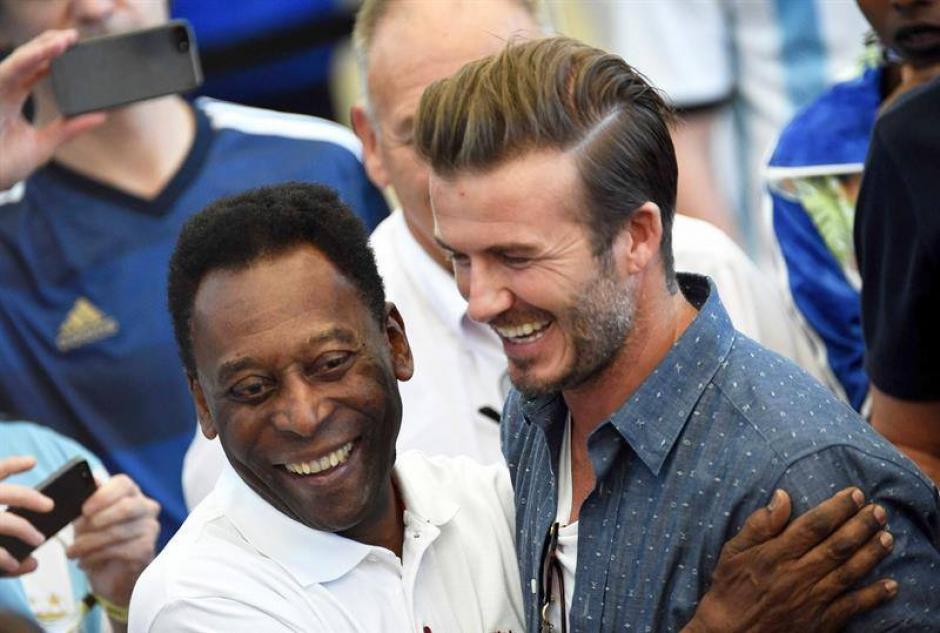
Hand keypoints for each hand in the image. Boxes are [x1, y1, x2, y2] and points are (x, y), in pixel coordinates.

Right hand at [0, 29, 106, 189]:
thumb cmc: (5, 164)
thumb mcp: (44, 144)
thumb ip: (69, 129)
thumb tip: (100, 116)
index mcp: (12, 97)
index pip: (34, 71)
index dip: (52, 58)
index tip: (75, 49)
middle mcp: (3, 90)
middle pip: (26, 59)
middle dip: (48, 45)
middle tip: (73, 36)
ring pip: (18, 60)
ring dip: (40, 49)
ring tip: (63, 40)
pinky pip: (9, 71)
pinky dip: (27, 60)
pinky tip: (43, 53)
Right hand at [0, 455, 52, 575]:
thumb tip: (27, 472)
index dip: (12, 464)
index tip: (32, 461)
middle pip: (4, 493)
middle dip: (30, 498)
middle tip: (49, 504)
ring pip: (3, 522)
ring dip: (24, 530)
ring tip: (39, 539)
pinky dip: (4, 558)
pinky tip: (14, 563)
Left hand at [67, 474, 159, 608]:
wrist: (108, 574)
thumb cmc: (97, 539)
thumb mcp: (86, 519)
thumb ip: (85, 502)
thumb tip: (80, 485)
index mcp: (130, 493)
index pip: (123, 484)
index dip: (103, 495)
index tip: (84, 509)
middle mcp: (146, 507)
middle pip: (126, 507)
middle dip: (98, 520)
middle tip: (77, 532)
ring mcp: (150, 528)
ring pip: (118, 532)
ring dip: (89, 543)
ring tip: (72, 552)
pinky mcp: (146, 549)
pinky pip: (119, 551)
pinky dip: (96, 557)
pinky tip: (85, 561)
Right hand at [684, 487, 896, 632]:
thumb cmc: (730, 590)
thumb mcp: (733, 552)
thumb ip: (759, 524)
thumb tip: (782, 496)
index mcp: (776, 554)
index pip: (814, 525)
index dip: (837, 508)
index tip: (855, 494)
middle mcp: (797, 574)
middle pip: (837, 546)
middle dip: (861, 525)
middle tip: (879, 511)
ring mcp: (812, 599)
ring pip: (849, 572)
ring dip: (872, 554)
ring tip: (888, 537)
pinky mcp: (821, 622)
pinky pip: (852, 607)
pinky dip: (873, 596)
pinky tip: (890, 585)